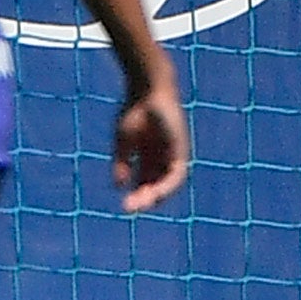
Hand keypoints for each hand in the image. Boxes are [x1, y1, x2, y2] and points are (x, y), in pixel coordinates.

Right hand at [114, 80, 191, 213]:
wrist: (148, 91)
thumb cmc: (135, 112)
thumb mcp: (124, 142)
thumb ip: (122, 163)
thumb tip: (119, 186)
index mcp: (147, 157)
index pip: (145, 183)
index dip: (136, 195)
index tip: (125, 206)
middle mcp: (162, 158)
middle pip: (155, 185)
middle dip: (143, 198)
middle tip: (129, 208)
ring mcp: (173, 154)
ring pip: (167, 184)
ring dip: (155, 195)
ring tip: (143, 204)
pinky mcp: (181, 150)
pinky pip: (176, 173)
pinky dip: (167, 184)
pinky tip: (156, 192)